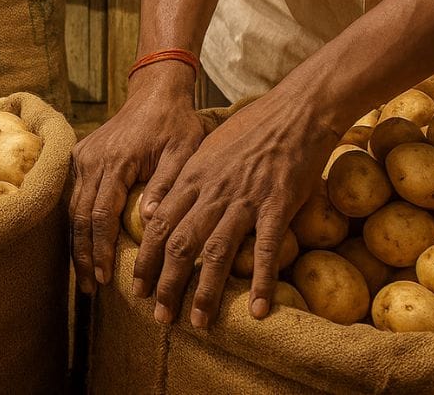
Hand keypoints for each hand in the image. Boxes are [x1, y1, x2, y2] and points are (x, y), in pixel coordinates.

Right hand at [70, 62, 201, 293]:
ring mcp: (82, 157)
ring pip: (72, 208)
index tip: (105, 276)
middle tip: (88, 287)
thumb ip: (167, 183)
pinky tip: (80, 245)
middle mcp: (92, 160)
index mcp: (116, 161)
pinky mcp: (80, 156)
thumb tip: (148, 219)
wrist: (156, 93)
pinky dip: (76, 223)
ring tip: (82, 275)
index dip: (101, 248)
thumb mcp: (184, 151)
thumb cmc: (176, 123)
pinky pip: (73, 195)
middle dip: (82, 254)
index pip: (101, 214)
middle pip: (79, 216)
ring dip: (76, 243)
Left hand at [131, 89, 336, 327]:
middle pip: (180, 244)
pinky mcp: (278, 205)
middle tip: (158, 316)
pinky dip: (261, 282)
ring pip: (215, 252)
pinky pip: (265, 249)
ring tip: (198, 322)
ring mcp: (245, 199)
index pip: (159, 225)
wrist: (296, 111)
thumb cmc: (251, 128)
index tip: (136, 286)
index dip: (145, 259)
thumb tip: (154, 210)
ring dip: (204, 291)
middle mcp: (213, 191)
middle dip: (166, 284)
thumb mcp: (206, 147)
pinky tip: (257, 310)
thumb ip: (182, 180)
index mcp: (193, 177)